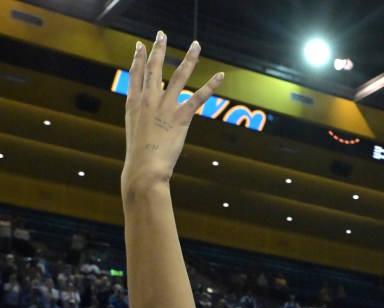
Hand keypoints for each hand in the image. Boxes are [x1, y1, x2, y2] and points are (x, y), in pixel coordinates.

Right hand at [122, 33, 224, 193]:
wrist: (144, 167)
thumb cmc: (140, 155)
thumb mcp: (135, 132)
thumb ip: (141, 119)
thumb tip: (147, 119)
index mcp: (133, 103)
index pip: (135, 75)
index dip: (138, 59)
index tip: (141, 46)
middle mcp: (148, 100)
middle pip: (154, 68)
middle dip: (158, 49)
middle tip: (162, 34)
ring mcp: (165, 107)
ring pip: (179, 76)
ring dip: (189, 59)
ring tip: (196, 45)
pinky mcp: (181, 117)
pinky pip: (199, 97)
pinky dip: (211, 86)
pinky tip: (220, 75)